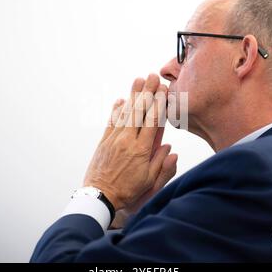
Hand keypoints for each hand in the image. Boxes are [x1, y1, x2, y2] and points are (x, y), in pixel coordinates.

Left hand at [83, 74, 177, 211]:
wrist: (100, 195)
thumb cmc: (127, 190)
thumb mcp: (149, 182)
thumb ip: (162, 165)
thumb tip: (171, 149)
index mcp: (141, 150)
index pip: (152, 121)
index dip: (158, 103)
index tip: (163, 90)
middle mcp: (127, 141)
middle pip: (138, 111)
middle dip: (146, 92)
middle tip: (152, 77)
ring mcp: (114, 139)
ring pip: (125, 113)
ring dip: (132, 95)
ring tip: (138, 80)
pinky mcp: (104, 141)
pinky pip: (111, 121)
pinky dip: (117, 109)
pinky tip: (121, 100)